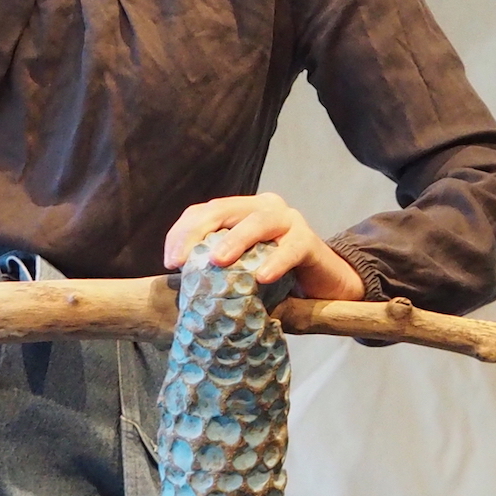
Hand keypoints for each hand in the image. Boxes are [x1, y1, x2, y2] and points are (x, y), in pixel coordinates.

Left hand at [163, 193, 365, 301]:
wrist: (326, 287)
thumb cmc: (277, 279)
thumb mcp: (242, 271)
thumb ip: (218, 270)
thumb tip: (179, 288)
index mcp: (242, 212)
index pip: (204, 212)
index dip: (183, 232)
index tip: (169, 262)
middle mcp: (263, 207)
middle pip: (224, 209)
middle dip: (198, 232)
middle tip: (182, 261)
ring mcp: (289, 220)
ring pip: (258, 221)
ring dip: (235, 240)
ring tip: (217, 261)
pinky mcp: (310, 241)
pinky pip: (292, 247)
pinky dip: (276, 260)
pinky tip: (263, 276)